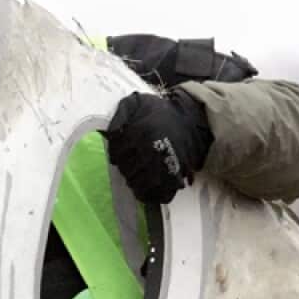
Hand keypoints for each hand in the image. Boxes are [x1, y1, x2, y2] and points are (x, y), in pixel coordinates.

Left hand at [104, 89, 212, 204]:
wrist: (190, 117)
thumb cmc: (159, 111)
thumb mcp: (136, 102)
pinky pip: (161, 194)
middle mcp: (151, 151)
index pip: (116, 155)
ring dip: (135, 182)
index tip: (120, 152)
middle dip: (126, 168)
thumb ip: (119, 115)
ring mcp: (164, 165)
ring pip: (141, 185)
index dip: (115, 155)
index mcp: (139, 134)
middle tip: (130, 163)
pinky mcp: (176, 176)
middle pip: (127, 171)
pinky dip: (151, 196)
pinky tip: (146, 190)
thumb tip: (108, 134)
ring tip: (137, 175)